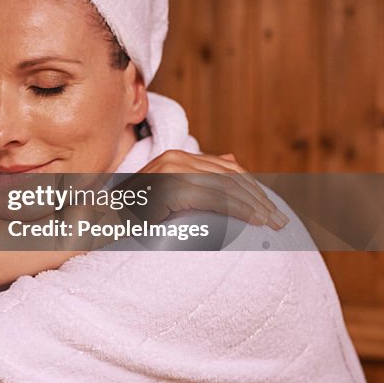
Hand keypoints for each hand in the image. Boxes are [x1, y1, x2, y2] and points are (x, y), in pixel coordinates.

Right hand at [120, 150, 287, 229]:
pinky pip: (216, 198)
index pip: (227, 169)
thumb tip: (232, 159)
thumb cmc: (132, 214)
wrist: (102, 221)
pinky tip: (255, 221)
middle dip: (259, 198)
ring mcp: (173, 170)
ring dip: (256, 205)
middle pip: (231, 176)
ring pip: (228, 186)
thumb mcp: (167, 193)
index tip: (270, 208)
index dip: (252, 188)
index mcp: (177, 157)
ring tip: (273, 224)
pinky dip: (241, 209)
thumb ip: (196, 178)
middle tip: (281, 221)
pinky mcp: (173, 187)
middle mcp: (176, 158)